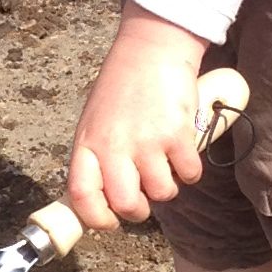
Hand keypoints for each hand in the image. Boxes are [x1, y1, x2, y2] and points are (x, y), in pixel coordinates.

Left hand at [65, 11, 207, 230]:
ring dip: (167, 186)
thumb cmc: (122, 84)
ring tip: (165, 165)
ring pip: (162, 192)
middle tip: (144, 199)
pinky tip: (183, 151)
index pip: (81, 195)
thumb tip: (104, 193)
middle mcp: (114, 146)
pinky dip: (190, 169)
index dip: (96, 218)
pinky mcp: (177, 135)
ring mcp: (147, 142)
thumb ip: (97, 154)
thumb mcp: (94, 120)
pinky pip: (189, 173)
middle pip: (125, 204)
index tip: (108, 222)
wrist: (152, 48)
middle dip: (138, 211)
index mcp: (87, 143)